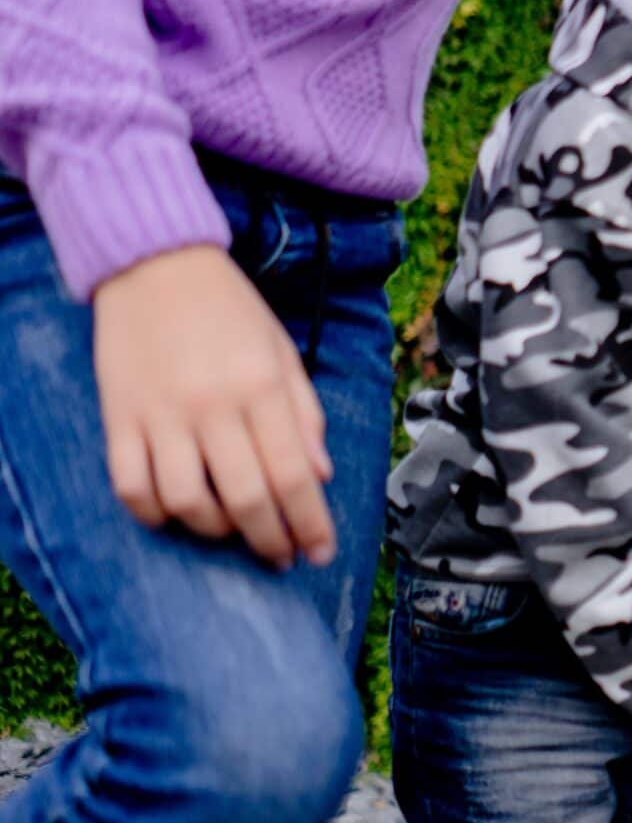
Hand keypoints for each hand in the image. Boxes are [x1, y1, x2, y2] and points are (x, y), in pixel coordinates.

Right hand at [92, 245, 336, 569]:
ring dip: (214, 530)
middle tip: (282, 557)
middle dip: (271, 540)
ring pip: (187, 501)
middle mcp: (214, 406)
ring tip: (232, 529)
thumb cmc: (229, 309)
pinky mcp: (119, 419)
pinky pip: (131, 487)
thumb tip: (321, 474)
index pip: (295, 474)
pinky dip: (153, 513)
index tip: (321, 552)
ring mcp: (162, 415)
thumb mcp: (283, 351)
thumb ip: (305, 414)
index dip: (311, 524)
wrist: (155, 266)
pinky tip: (175, 514)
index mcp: (263, 387)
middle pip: (247, 497)